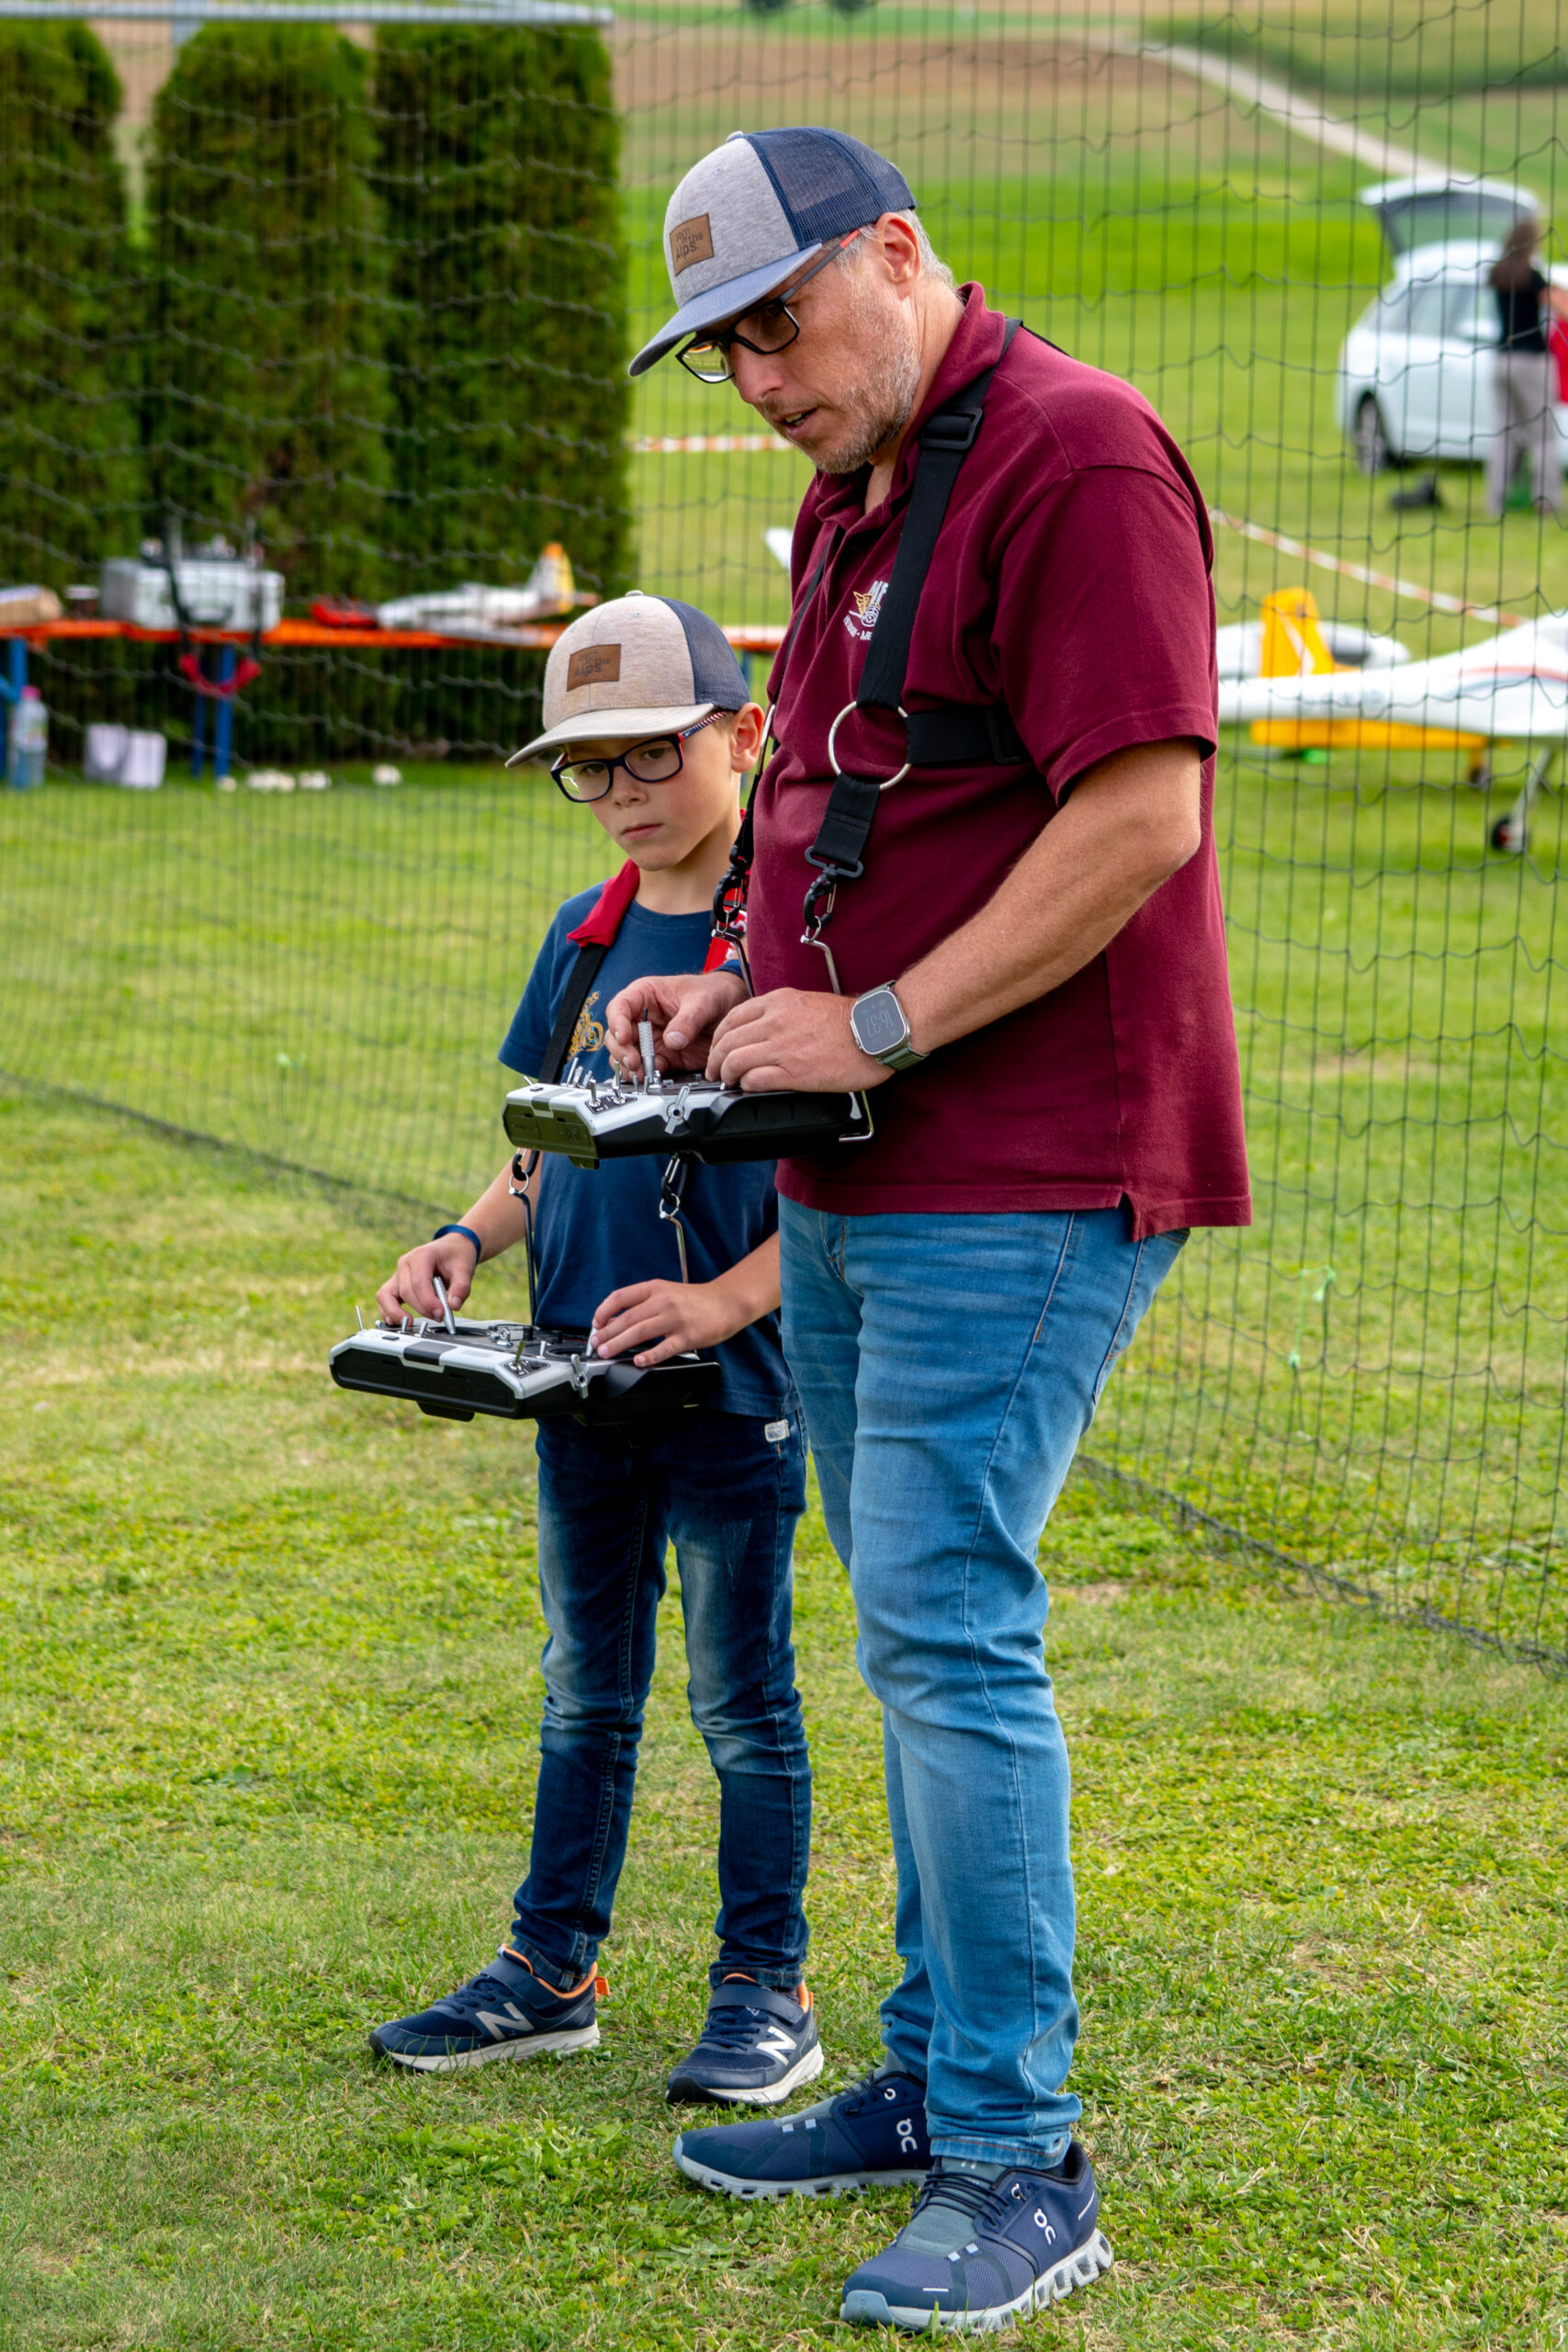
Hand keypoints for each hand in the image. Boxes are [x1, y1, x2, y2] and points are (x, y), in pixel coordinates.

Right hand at [375, 1235, 478, 1324]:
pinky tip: (396, 1321)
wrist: (451, 1248)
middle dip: (422, 1308)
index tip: (441, 1313)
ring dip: (396, 1312)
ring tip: (410, 1323)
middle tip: (439, 1317)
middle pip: (406, 1292)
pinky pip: (384, 1299)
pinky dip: (387, 1311)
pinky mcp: (396, 1284)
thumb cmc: (455, 1256)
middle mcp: (404, 1264)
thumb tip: (453, 1306)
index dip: (428, 1301)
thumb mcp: (465, 1268)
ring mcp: (398, 1274)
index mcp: (420, 1256)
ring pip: (386, 1295)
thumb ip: (461, 1287)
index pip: (418, 1282)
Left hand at [591, 1277, 751, 1365]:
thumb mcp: (667, 1291)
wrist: (727, 1303)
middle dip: (607, 1333)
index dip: (604, 1311)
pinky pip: (664, 1348)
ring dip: (619, 1344)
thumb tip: (616, 1319)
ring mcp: (675, 1319)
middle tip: (596, 1344)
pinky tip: (639, 1361)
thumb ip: (643, 1302)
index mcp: (655, 1288)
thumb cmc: (695, 1300)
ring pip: (639, 1333)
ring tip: (607, 1353)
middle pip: (627, 1318)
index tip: (596, 1323)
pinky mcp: (687, 1336)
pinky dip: (649, 1356)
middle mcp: (664, 1301)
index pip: (621, 1297)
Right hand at [604, 970, 745, 1077]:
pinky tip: (653, 1078)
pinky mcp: (664, 1057)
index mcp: (645, 995)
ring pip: (627, 1056)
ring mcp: (652, 1040)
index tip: (624, 1037)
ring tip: (643, 1074)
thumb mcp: (704, 1000)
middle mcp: (643, 1018)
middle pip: (617, 1036)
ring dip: (631, 1067)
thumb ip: (688, 1020)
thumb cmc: (715, 992)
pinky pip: (647, 1069)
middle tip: (634, 1062)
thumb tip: (672, 1041)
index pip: (620, 1007)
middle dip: (622, 1051)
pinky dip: (646, 1076)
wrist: (733, 1007)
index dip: (617, 1023)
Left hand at [707, 988, 889, 1092]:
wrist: (876, 1032)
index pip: (731, 1018)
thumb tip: (762, 1031)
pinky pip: (755, 1080)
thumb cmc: (851, 1020)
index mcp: (778, 1003)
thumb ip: (781, 1013)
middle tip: (715, 1071)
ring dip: (727, 1075)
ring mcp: (783, 1047)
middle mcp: (775, 1021)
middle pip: (727, 1041)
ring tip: (729, 1082)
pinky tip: (749, 1088)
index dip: (718, 1037)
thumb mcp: (807, 1003)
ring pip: (735, 1061)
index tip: (718, 1049)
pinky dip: (746, 1086)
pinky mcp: (793, 1072)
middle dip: (715, 1060)